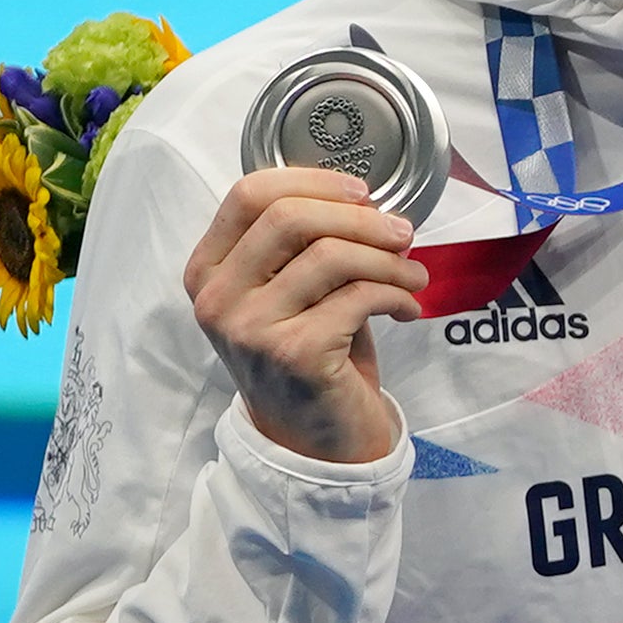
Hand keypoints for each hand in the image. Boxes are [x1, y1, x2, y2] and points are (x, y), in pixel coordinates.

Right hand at [187, 167, 425, 465]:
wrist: (316, 439)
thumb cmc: (311, 355)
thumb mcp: (292, 292)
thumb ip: (304, 246)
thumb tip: (362, 199)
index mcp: (208, 270)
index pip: (248, 195)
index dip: (314, 182)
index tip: (363, 193)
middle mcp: (217, 298)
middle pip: (289, 217)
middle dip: (361, 218)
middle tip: (403, 234)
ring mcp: (250, 327)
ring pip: (331, 255)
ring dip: (390, 261)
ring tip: (414, 277)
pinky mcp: (293, 353)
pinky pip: (359, 296)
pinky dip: (397, 295)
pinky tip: (407, 308)